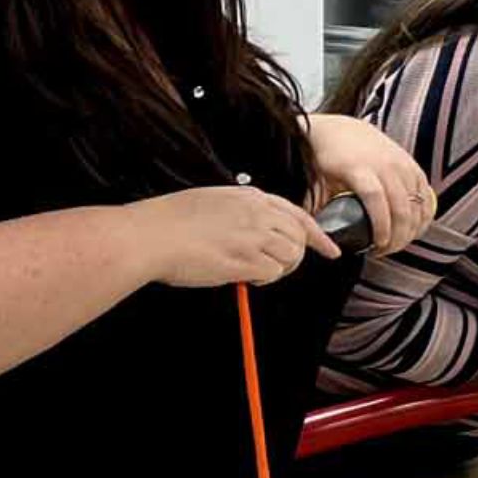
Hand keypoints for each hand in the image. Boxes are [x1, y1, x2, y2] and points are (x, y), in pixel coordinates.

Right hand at [139, 185, 336, 287]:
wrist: (148, 236)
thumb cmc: (168, 222)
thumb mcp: (211, 201)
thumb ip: (239, 212)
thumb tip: (252, 233)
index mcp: (249, 197)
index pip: (297, 214)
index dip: (317, 235)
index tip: (329, 249)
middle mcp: (256, 213)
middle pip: (299, 238)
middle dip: (294, 257)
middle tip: (273, 268)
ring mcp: (252, 235)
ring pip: (291, 256)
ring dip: (278, 270)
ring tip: (254, 272)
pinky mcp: (244, 259)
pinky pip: (273, 272)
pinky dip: (264, 280)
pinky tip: (246, 278)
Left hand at [306, 113, 434, 253]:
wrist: (339, 130)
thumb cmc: (324, 159)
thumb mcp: (314, 181)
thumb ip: (313, 207)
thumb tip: (315, 237)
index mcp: (358, 167)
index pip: (375, 198)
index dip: (380, 225)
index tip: (377, 245)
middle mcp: (384, 163)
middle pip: (401, 206)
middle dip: (398, 235)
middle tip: (386, 251)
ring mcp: (401, 162)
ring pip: (417, 202)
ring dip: (412, 228)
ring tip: (398, 243)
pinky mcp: (412, 164)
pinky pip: (426, 194)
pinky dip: (424, 214)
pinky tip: (415, 229)